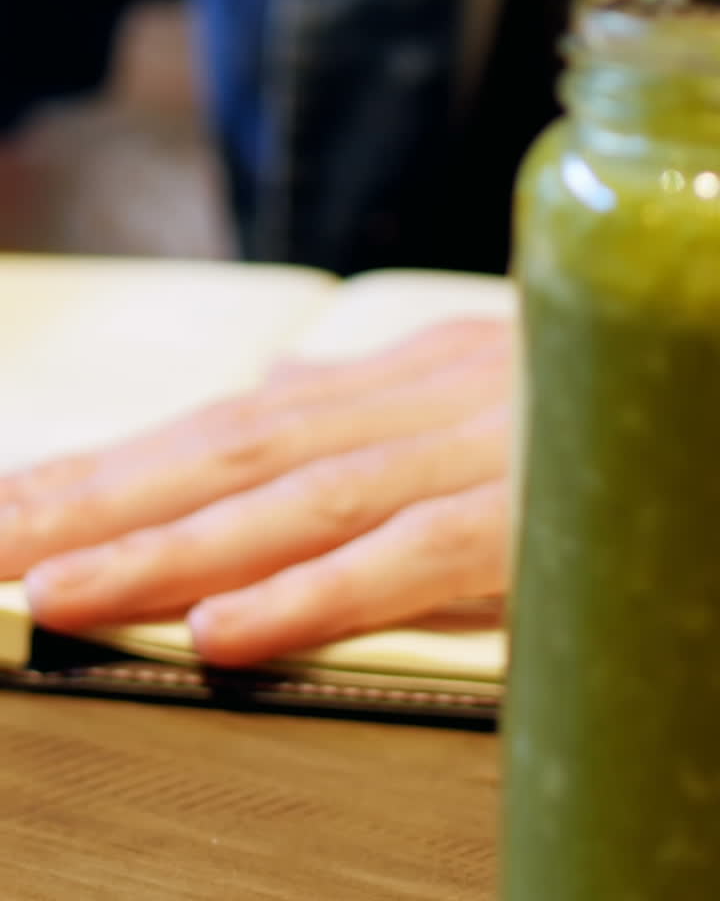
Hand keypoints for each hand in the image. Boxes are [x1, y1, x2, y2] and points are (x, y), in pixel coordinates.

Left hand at [0, 318, 510, 665]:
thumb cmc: (620, 397)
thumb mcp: (502, 380)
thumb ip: (385, 395)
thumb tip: (282, 387)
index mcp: (416, 375)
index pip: (241, 420)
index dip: (124, 464)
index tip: (24, 499)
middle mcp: (432, 397)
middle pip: (241, 450)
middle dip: (105, 498)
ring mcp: (487, 448)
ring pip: (302, 497)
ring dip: (170, 545)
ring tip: (60, 588)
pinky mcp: (544, 516)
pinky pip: (416, 556)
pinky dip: (312, 590)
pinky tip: (219, 627)